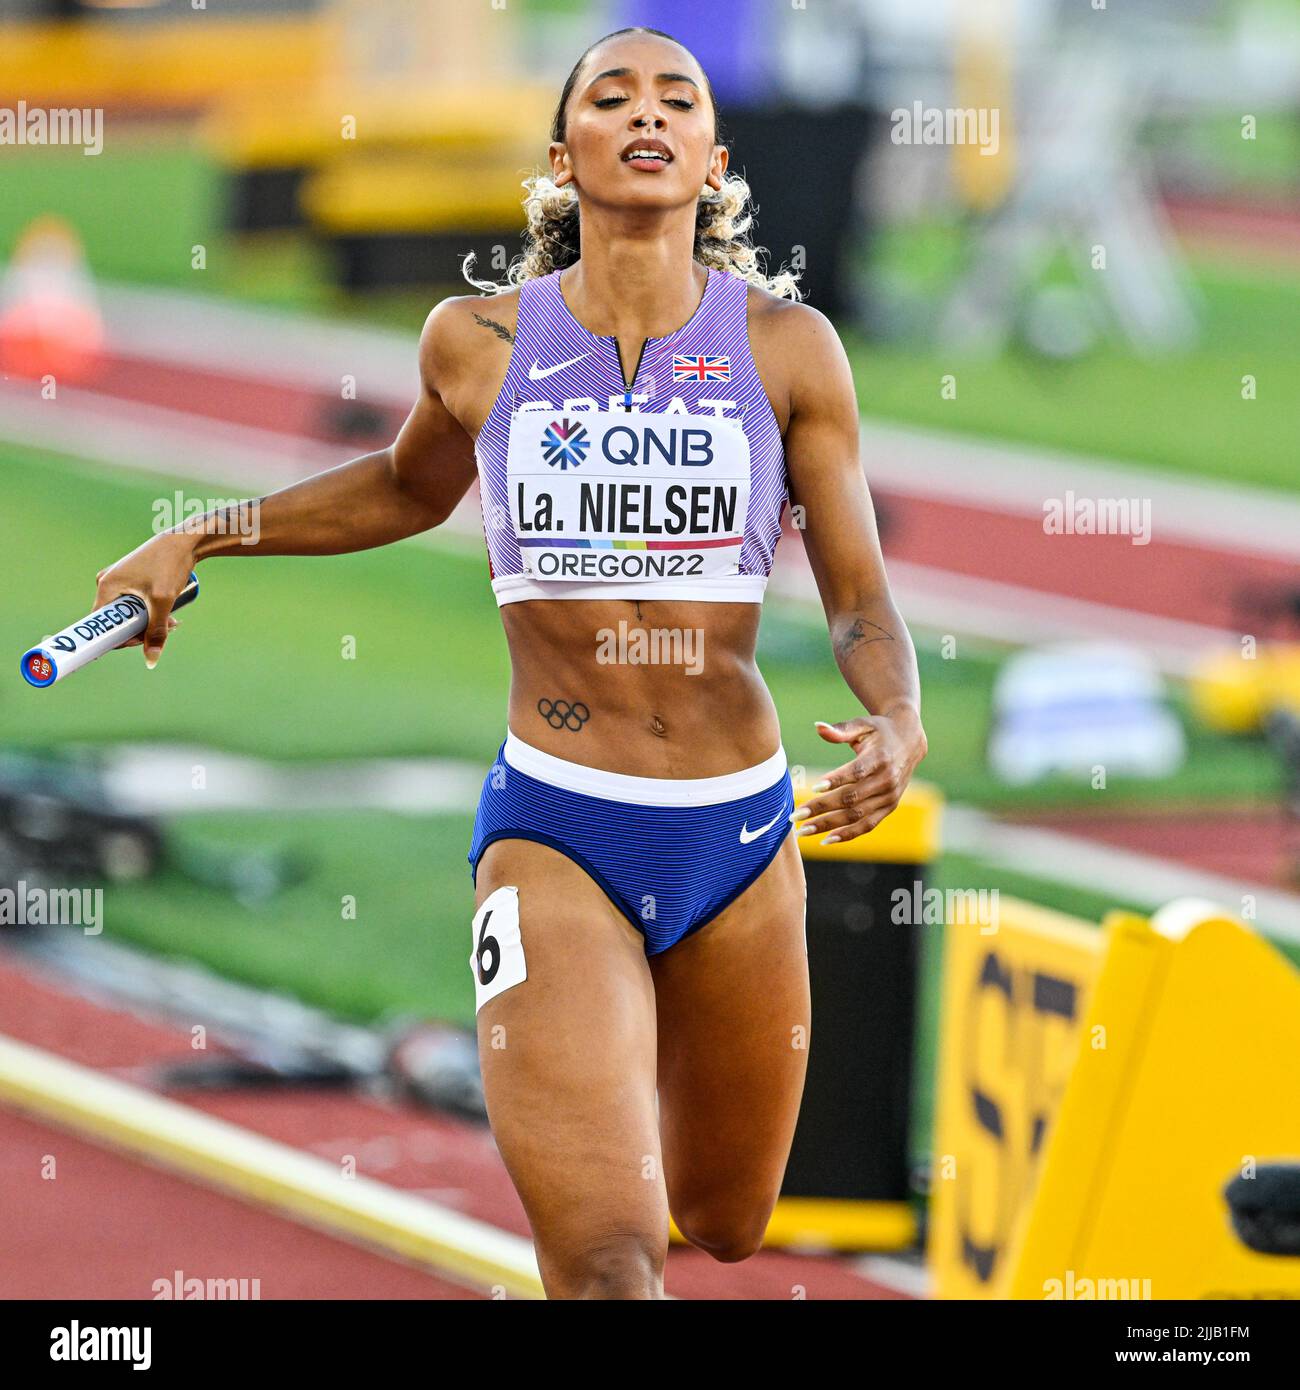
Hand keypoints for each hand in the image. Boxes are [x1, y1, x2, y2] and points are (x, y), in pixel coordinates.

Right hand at [94, 531, 197, 667]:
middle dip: (141, 630)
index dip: (119, 638)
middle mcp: (107, 582)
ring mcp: (119, 580)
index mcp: (105, 586)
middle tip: (166, 631)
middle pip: (118, 619)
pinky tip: (170, 615)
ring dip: (150, 622)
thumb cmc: (170, 565)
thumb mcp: (163, 602)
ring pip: (130, 612)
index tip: (141, 644)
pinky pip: (135, 604)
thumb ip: (156, 631)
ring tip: (174, 622)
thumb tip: (151, 660)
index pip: (102, 623)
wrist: (185, 540)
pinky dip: (150, 611)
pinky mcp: (131, 579)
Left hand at [795, 709, 927, 844]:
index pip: (856, 772)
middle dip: (822, 808)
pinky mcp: (889, 807)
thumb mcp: (862, 724)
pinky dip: (847, 835)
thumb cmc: (879, 731)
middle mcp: (887, 780)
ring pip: (857, 816)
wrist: (910, 741)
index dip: (836, 780)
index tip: (813, 787)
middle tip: (795, 816)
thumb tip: (817, 727)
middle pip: (851, 798)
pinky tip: (826, 840)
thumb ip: (840, 729)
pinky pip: (867, 825)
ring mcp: (889, 797)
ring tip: (804, 830)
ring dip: (829, 826)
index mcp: (880, 758)